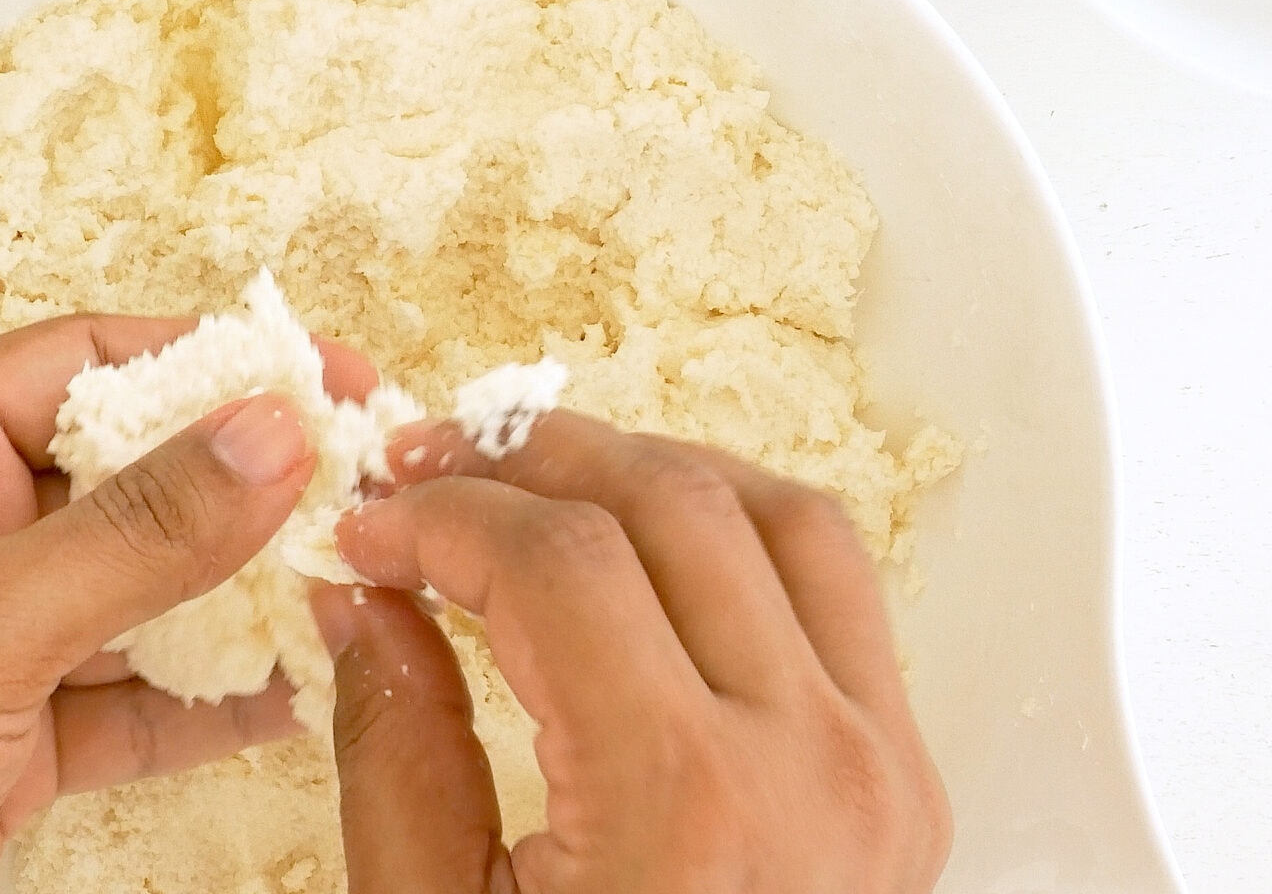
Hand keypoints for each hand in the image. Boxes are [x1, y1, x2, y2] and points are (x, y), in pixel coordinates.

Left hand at [0, 314, 371, 893]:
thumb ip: (130, 536)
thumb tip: (262, 437)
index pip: (80, 361)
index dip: (210, 361)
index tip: (326, 376)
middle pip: (124, 471)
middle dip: (242, 486)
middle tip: (362, 488)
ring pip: (138, 589)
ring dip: (237, 596)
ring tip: (349, 585)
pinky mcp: (3, 735)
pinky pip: (130, 694)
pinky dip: (206, 699)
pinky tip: (288, 693)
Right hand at [312, 409, 950, 893]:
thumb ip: (397, 748)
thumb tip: (363, 591)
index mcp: (683, 809)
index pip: (558, 562)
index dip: (440, 514)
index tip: (365, 523)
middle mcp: (810, 768)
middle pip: (667, 506)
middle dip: (526, 462)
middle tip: (426, 472)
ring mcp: (881, 772)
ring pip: (778, 515)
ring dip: (645, 471)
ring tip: (535, 483)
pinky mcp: (908, 784)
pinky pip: (843, 591)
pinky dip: (742, 531)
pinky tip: (652, 546)